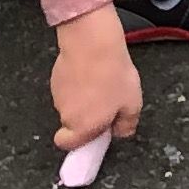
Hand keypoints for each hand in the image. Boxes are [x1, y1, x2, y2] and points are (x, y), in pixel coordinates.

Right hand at [51, 15, 142, 149]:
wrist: (94, 44)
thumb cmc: (112, 75)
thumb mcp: (132, 104)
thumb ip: (126, 125)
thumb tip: (122, 132)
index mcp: (82, 127)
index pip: (67, 145)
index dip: (79, 142)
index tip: (95, 134)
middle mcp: (66, 114)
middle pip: (72, 124)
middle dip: (86, 117)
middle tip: (107, 104)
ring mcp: (58, 95)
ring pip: (69, 104)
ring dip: (82, 99)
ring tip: (102, 84)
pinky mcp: (55, 78)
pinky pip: (67, 87)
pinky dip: (76, 83)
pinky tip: (92, 72)